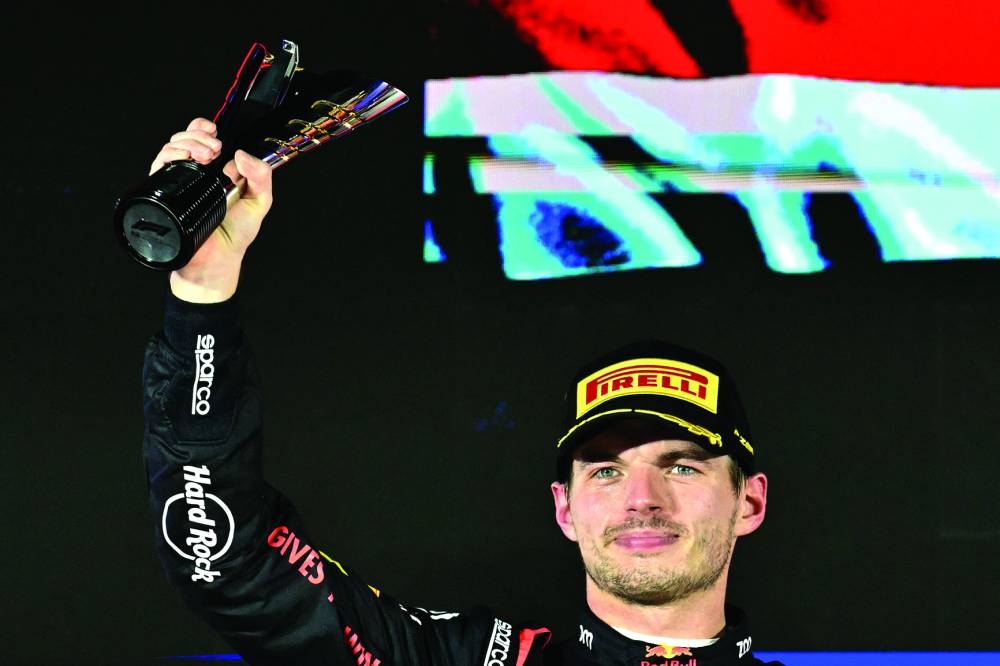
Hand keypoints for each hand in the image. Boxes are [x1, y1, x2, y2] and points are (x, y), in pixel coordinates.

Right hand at [150, 117, 272, 302]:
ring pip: (170, 148)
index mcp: (214, 172)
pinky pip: (158, 167)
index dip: (202, 129)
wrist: (217, 261)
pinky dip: (170, 156)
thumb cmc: (235, 235)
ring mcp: (178, 184)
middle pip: (184, 139)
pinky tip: (186, 159)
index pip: (201, 139)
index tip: (213, 131)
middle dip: (197, 135)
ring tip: (206, 155)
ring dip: (186, 142)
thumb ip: (261, 176)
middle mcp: (194, 175)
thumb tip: (241, 155)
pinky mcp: (165, 195)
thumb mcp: (259, 202)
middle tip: (214, 148)